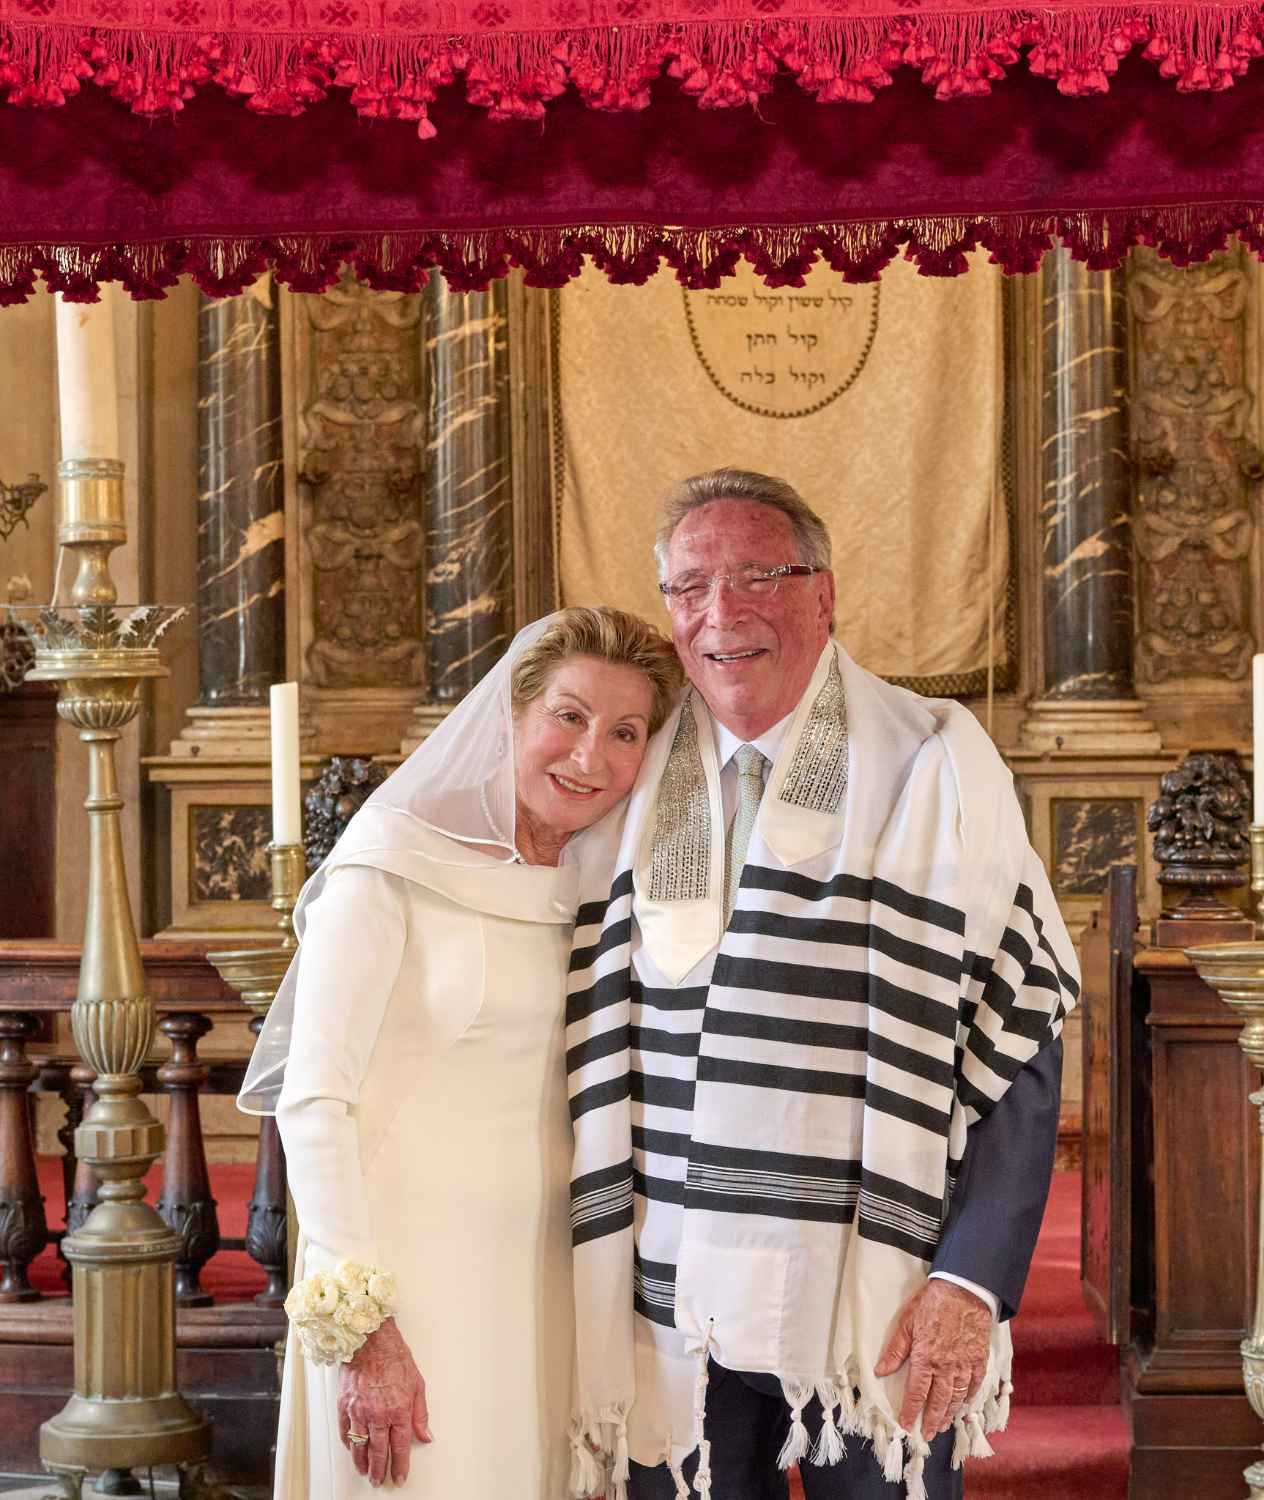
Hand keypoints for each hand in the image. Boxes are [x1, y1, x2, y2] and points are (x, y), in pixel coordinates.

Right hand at [337, 1318, 431, 1486]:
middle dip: (380, 1470)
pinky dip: (349, 1444)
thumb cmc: (395, 1357)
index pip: (400, 1447)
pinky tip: (352, 1449)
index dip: (401, 1465)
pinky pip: (345, 1431)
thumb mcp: (418, 1384)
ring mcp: (359, 1411)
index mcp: (399, 1410)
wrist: (371, 1339)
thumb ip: (421, 1414)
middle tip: (380, 1480)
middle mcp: (378, 1415)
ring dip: (363, 1463)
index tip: (400, 1476)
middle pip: (379, 1451)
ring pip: (360, 1447)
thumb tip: (425, 1435)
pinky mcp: (345, 1405)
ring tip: (365, 1472)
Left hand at [872, 1280, 990, 1437]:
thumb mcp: (907, 1322)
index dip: (910, 1411)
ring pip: (957, 1397)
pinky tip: (964, 1403)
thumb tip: (880, 1370)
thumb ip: (895, 1350)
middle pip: (938, 1401)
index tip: (907, 1425)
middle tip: (928, 1435)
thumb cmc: (932, 1303)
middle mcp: (945, 1367)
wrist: (963, 1290)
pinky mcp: (979, 1359)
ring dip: (950, 1413)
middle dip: (932, 1420)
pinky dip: (969, 1397)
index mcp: (925, 1358)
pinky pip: (974, 1385)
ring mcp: (964, 1365)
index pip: (916, 1392)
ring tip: (944, 1424)